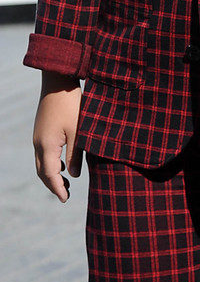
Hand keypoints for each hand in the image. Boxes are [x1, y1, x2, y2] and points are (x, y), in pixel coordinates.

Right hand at [33, 71, 82, 201]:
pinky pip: (43, 154)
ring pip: (41, 163)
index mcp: (47, 145)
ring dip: (51, 175)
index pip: (50, 175)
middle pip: (42, 172)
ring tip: (66, 183)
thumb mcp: (78, 130)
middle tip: (65, 195)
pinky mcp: (41, 131)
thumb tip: (74, 176)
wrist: (58, 82)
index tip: (65, 200)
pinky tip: (63, 164)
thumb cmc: (71, 104)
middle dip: (53, 185)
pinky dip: (51, 164)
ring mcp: (38, 137)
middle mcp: (39, 144)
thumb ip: (76, 154)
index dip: (57, 189)